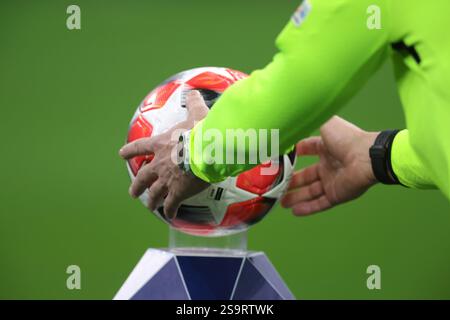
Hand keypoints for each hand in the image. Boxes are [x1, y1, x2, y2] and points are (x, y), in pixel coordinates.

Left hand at [119, 90, 209, 218]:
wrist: (207, 150)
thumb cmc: (201, 131)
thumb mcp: (196, 113)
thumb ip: (193, 103)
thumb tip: (191, 90)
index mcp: (161, 145)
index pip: (140, 148)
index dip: (130, 151)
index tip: (121, 154)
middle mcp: (160, 164)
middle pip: (143, 176)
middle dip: (137, 185)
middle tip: (133, 192)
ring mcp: (167, 179)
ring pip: (154, 193)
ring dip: (151, 200)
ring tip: (149, 206)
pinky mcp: (178, 192)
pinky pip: (171, 204)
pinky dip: (170, 210)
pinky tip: (170, 215)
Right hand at [281, 116, 378, 215]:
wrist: (366, 157)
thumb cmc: (346, 138)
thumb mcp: (325, 124)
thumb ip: (309, 125)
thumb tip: (292, 123)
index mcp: (326, 148)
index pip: (306, 151)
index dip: (292, 155)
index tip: (277, 160)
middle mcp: (329, 165)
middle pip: (306, 176)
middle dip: (290, 181)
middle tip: (275, 185)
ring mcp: (333, 182)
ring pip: (310, 192)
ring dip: (295, 197)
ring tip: (280, 202)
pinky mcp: (337, 195)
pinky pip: (320, 203)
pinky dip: (307, 208)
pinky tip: (294, 211)